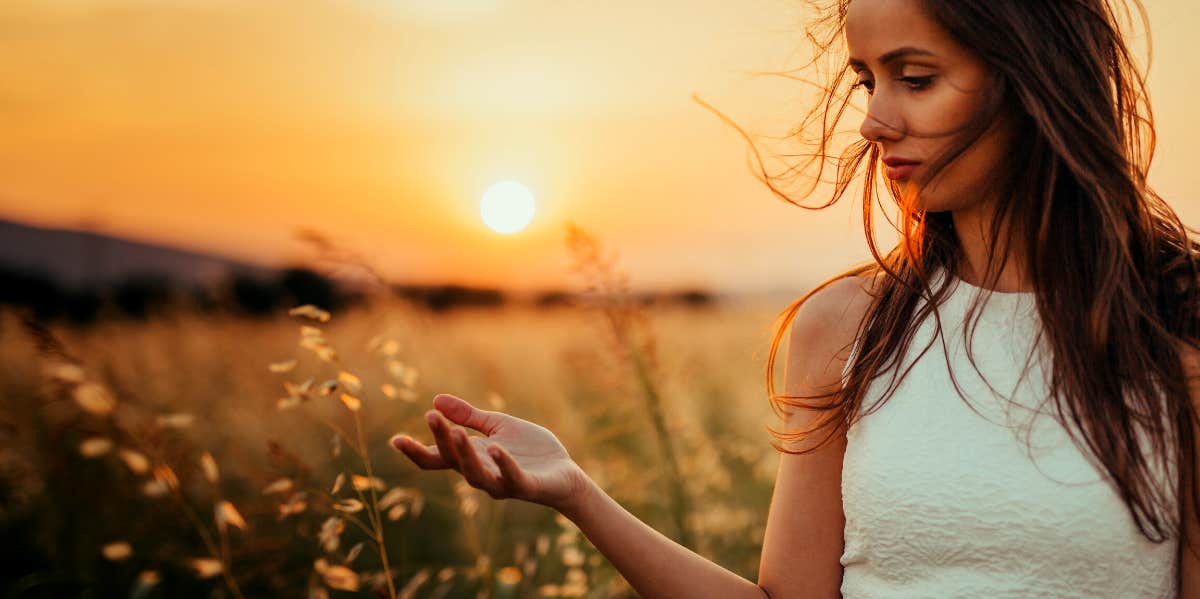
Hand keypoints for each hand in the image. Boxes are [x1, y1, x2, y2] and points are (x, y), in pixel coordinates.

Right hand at [390, 394, 592, 514]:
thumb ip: (468, 416)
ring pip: (476, 474)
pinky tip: (496, 447)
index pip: (437, 458)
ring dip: (465, 454)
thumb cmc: (530, 451)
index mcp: (472, 457)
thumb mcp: (497, 426)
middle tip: (431, 416)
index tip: (395, 440)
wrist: (564, 473)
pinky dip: (503, 464)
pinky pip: (511, 478)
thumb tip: (435, 400)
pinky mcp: (526, 486)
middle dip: (441, 439)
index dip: (416, 451)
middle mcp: (482, 473)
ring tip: (456, 431)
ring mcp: (502, 482)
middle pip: (454, 460)